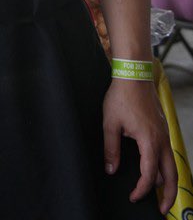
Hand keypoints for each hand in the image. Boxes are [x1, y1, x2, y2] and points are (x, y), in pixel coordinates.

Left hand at [103, 79, 176, 212]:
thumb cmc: (121, 96)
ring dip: (169, 181)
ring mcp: (165, 133)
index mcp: (149, 141)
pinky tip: (157, 169)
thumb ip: (111, 149)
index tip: (134, 196)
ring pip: (173, 164)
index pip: (150, 175)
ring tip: (160, 193)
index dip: (142, 189)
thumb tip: (111, 169)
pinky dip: (167, 166)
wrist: (134, 75)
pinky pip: (169, 153)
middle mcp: (162, 140)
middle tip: (161, 209)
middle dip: (169, 195)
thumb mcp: (110, 123)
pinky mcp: (162, 128)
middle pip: (172, 175)